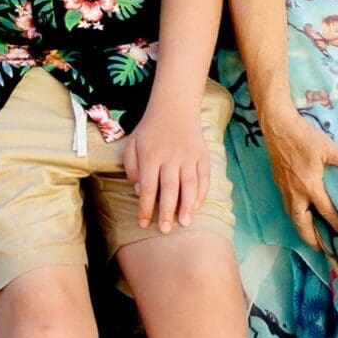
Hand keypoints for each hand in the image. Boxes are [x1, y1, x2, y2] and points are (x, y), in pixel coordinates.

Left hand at [122, 100, 211, 232]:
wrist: (174, 107)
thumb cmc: (149, 130)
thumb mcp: (132, 145)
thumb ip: (132, 169)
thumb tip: (141, 191)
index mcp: (151, 156)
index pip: (149, 187)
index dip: (146, 207)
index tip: (144, 223)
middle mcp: (171, 157)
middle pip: (170, 188)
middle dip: (167, 211)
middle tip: (166, 230)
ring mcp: (189, 156)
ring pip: (190, 184)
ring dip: (188, 205)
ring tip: (185, 223)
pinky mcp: (202, 155)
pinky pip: (205, 177)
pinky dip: (202, 192)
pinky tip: (197, 205)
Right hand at [262, 105, 337, 252]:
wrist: (278, 128)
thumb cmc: (304, 137)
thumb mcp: (328, 148)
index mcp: (310, 187)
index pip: (326, 213)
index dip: (337, 226)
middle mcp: (296, 193)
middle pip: (302, 224)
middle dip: (311, 239)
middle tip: (320, 249)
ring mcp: (285, 189)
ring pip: (292, 216)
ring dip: (301, 228)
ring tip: (310, 236)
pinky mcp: (279, 183)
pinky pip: (286, 206)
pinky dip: (294, 215)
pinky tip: (299, 213)